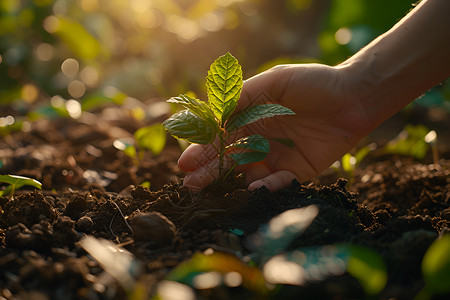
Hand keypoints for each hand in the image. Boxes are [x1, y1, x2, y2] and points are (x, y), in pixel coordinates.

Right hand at [178, 63, 370, 191]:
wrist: (354, 97)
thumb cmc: (313, 83)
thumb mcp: (275, 81)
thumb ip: (244, 96)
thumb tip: (213, 114)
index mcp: (249, 118)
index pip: (220, 136)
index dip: (203, 149)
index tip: (186, 162)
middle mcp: (258, 139)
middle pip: (229, 159)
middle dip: (210, 172)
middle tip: (192, 185)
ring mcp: (276, 157)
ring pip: (249, 175)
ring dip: (234, 184)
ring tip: (221, 192)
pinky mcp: (296, 172)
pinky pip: (278, 184)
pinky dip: (268, 187)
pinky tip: (258, 188)